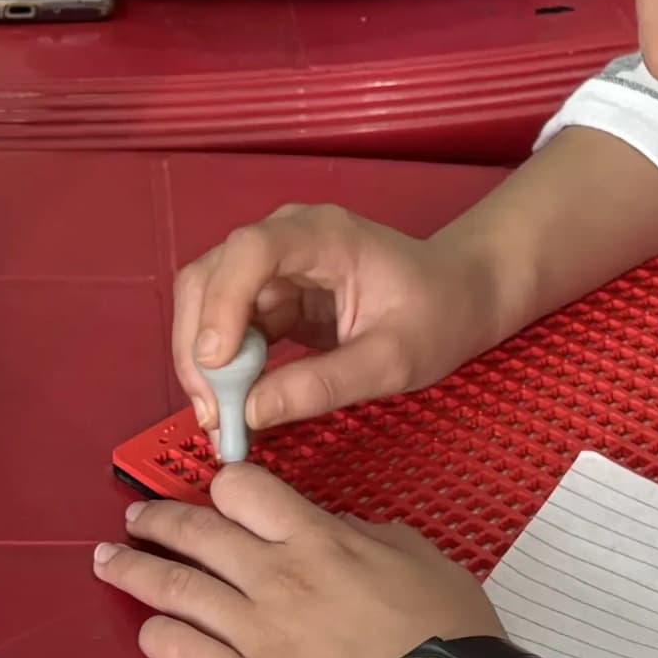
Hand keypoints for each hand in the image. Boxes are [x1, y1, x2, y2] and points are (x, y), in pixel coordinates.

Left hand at [96, 467, 501, 657]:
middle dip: (157, 521)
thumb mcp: (420, 558)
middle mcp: (275, 577)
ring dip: (134, 571)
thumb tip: (336, 529)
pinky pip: (180, 654)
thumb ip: (367, 535)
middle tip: (136, 521)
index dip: (220, 489)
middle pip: (195, 533)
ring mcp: (253, 635)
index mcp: (318, 539)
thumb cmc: (449, 640)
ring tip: (109, 564)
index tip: (211, 496)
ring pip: (174, 589)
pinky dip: (157, 637)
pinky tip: (149, 632)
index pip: (244, 490)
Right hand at [170, 201, 505, 432]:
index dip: (223, 303)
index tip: (217, 365)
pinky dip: (221, 371)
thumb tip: (251, 413)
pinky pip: (226, 328)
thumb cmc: (439, 315)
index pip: (250, 252)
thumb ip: (325, 384)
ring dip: (202, 364)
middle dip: (198, 347)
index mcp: (324, 236)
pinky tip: (233, 409)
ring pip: (206, 304)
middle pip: (210, 278)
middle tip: (214, 416)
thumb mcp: (394, 361)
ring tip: (221, 422)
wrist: (459, 295)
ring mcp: (272, 266)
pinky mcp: (269, 296)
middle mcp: (285, 239)